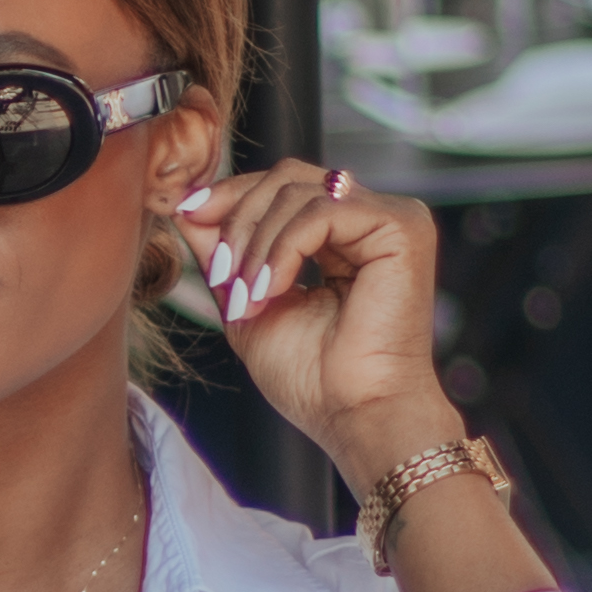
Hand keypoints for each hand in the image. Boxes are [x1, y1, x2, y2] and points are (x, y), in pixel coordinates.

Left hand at [178, 161, 458, 487]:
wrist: (354, 415)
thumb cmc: (312, 379)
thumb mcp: (248, 300)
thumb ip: (223, 251)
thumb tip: (187, 204)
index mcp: (342, 235)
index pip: (281, 186)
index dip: (230, 197)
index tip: (187, 217)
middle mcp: (370, 219)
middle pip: (287, 176)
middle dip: (238, 219)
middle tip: (222, 276)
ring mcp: (392, 218)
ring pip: (297, 190)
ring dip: (256, 244)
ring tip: (248, 298)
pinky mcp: (403, 227)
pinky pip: (321, 211)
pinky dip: (283, 249)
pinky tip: (271, 291)